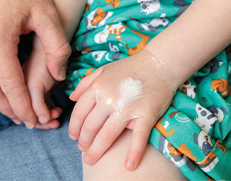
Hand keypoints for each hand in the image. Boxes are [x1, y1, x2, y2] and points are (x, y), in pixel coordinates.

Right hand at [0, 0, 70, 127]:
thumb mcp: (47, 16)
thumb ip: (57, 47)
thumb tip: (59, 76)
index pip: (10, 83)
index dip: (22, 105)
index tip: (32, 120)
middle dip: (10, 109)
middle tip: (26, 122)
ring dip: (1, 102)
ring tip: (18, 113)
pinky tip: (8, 94)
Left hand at [68, 49, 176, 169]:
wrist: (158, 64)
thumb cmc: (130, 67)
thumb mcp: (103, 70)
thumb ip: (85, 83)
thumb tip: (71, 98)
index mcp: (98, 88)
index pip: (79, 113)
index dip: (74, 128)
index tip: (73, 137)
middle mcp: (109, 99)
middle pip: (90, 127)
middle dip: (83, 142)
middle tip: (83, 150)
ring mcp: (127, 108)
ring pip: (107, 136)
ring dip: (97, 151)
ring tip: (91, 159)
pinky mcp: (146, 115)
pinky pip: (138, 138)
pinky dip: (134, 154)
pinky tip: (129, 166)